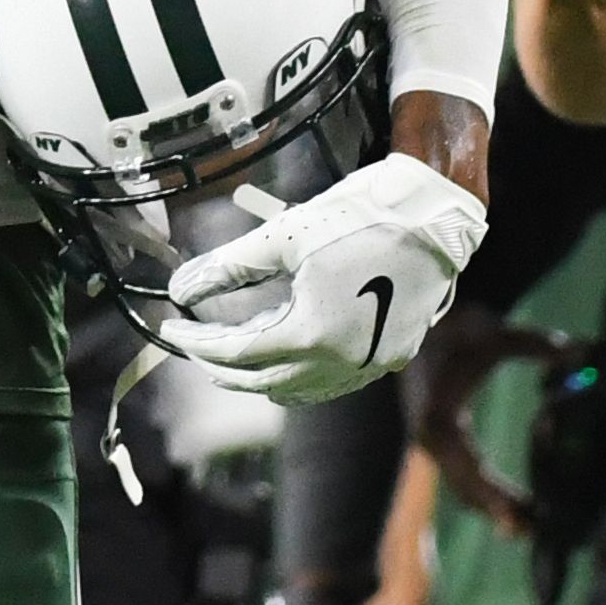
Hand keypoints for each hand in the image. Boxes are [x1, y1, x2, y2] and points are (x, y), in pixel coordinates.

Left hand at [153, 153, 485, 403]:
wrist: (432, 214)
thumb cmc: (357, 218)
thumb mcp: (282, 238)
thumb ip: (228, 267)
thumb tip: (179, 288)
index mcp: (313, 335)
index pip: (239, 353)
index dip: (200, 342)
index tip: (172, 328)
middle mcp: (344, 362)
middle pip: (267, 381)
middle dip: (224, 366)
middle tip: (195, 347)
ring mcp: (373, 364)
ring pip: (304, 390)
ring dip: (264, 377)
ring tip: (233, 361)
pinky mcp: (392, 355)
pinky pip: (336, 382)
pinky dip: (304, 376)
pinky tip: (288, 361)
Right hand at [408, 301, 560, 535]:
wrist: (412, 325)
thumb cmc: (453, 331)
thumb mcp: (492, 334)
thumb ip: (533, 343)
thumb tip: (576, 349)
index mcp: (439, 416)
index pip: (468, 465)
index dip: (493, 494)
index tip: (517, 516)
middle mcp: (430, 437)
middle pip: (465, 485)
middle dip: (498, 509)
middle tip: (534, 529)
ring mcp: (429, 442)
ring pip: (460, 485)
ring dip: (492, 505)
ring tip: (528, 523)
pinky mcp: (434, 441)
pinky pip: (458, 476)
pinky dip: (482, 492)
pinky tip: (507, 502)